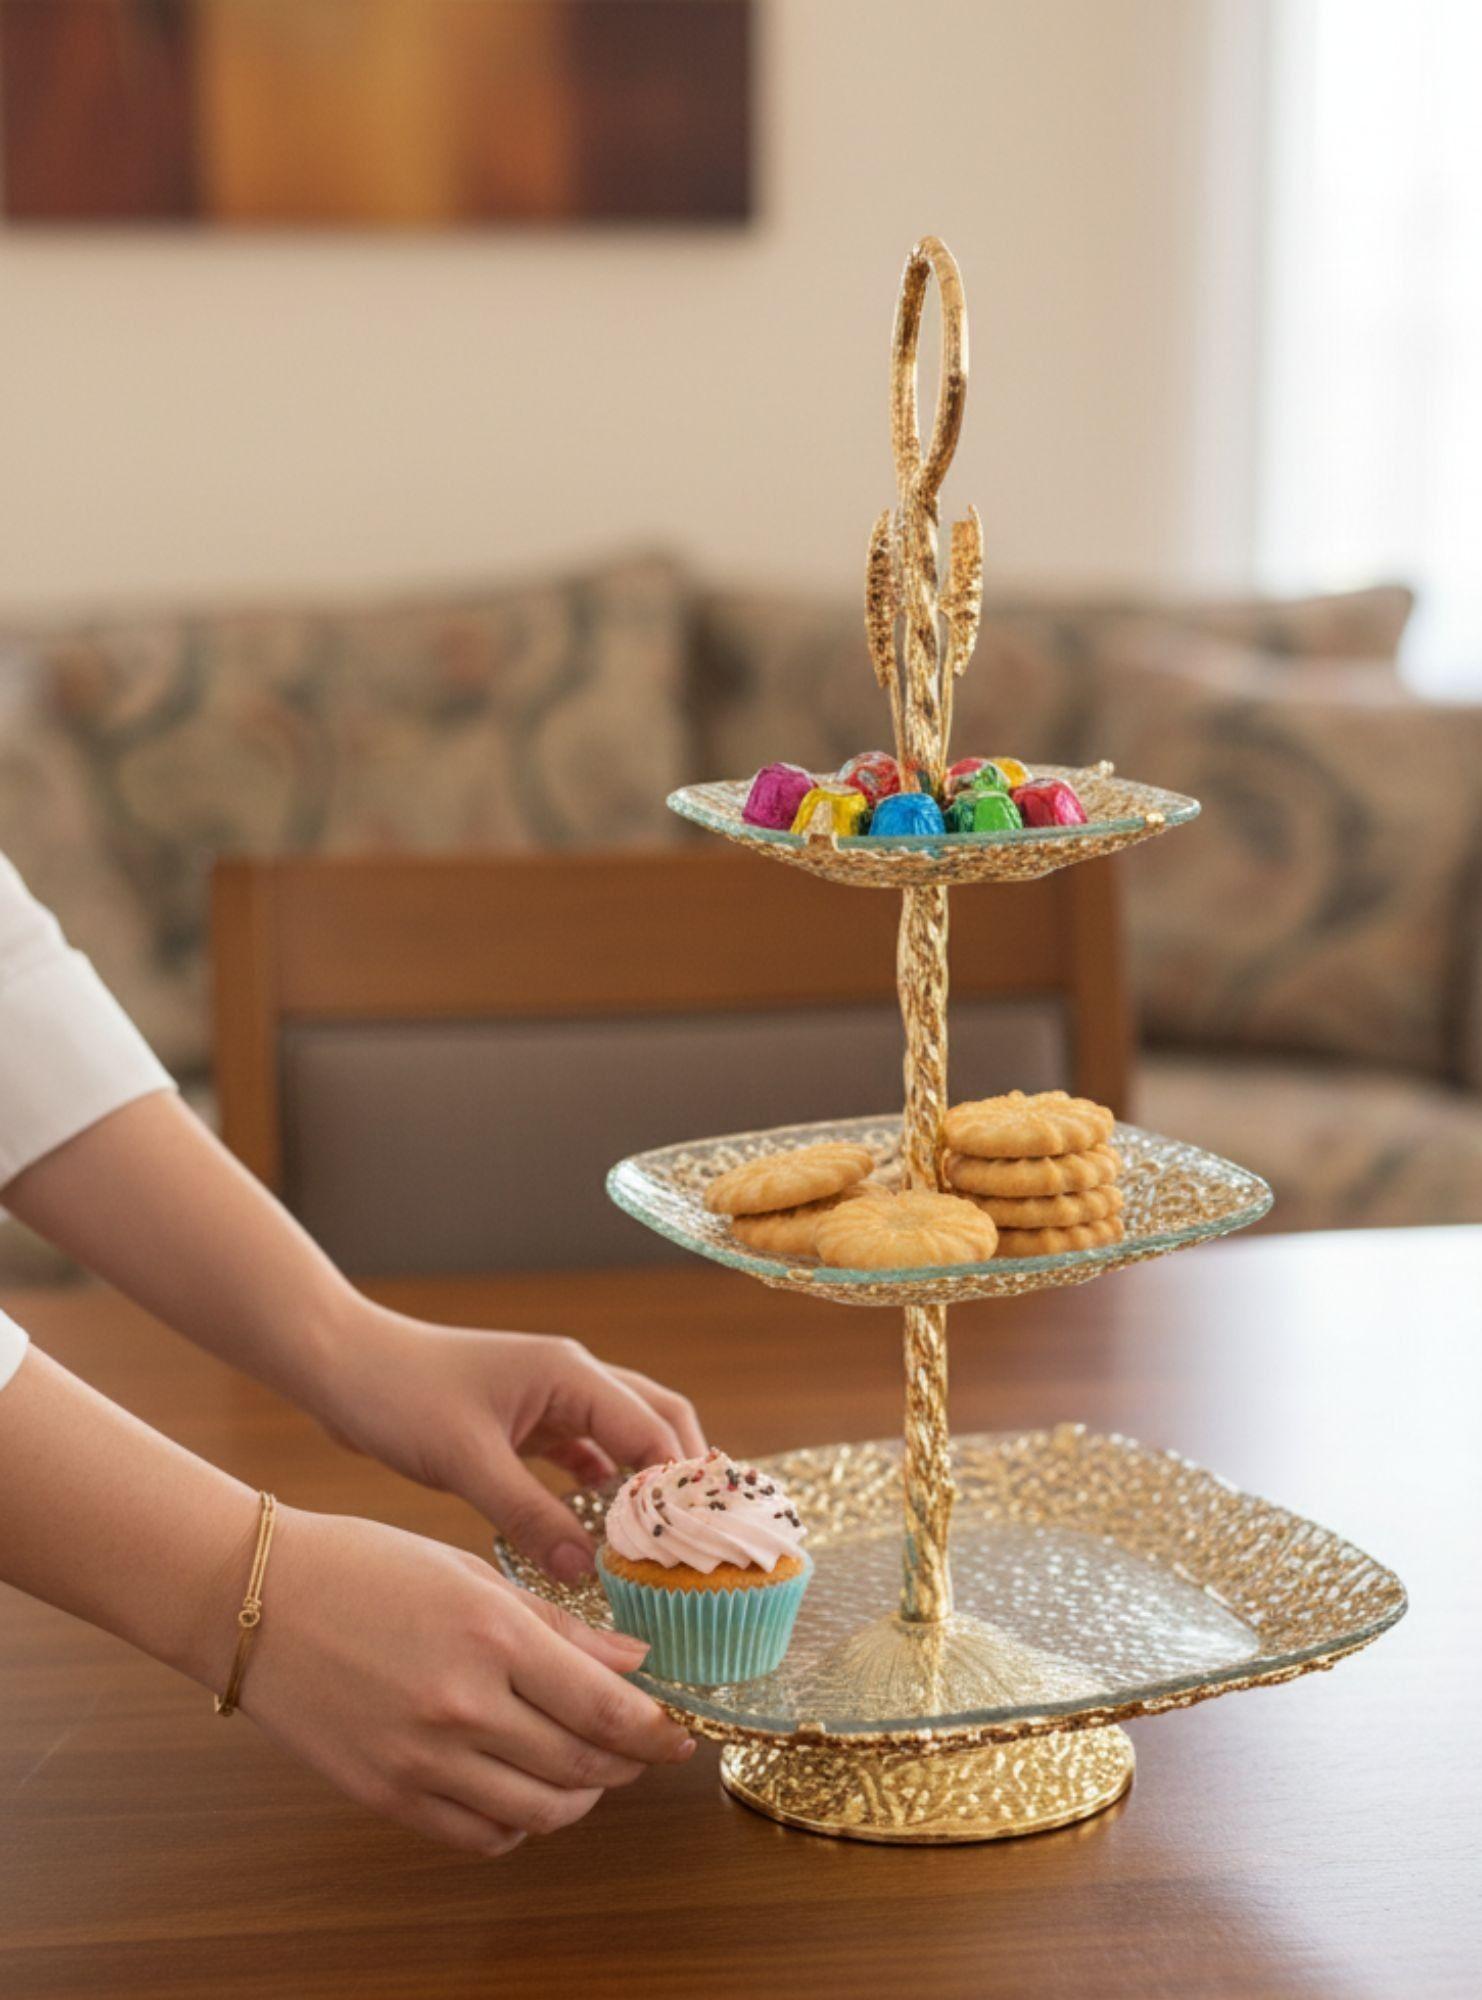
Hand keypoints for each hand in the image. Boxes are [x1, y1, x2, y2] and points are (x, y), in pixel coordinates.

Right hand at [246, 1506, 695, 1853]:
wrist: (256, 1601)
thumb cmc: (365, 1567)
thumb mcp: (472, 1574)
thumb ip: (557, 1626)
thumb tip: (631, 1664)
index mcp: (493, 1636)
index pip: (604, 1709)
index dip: (655, 1732)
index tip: (680, 1736)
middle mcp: (464, 1705)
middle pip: (580, 1766)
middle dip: (625, 1766)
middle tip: (640, 1753)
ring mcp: (422, 1759)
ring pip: (537, 1813)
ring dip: (578, 1801)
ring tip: (586, 1774)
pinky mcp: (385, 1796)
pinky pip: (478, 1835)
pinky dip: (516, 1825)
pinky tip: (522, 1793)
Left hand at [309, 1305, 706, 1581]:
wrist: (341, 1366)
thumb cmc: (399, 1396)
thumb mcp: (466, 1460)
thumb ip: (529, 1514)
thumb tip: (588, 1570)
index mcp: (571, 1374)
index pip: (653, 1429)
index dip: (680, 1486)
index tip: (694, 1543)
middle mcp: (572, 1379)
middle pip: (657, 1422)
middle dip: (681, 1478)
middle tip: (695, 1539)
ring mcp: (549, 1399)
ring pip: (622, 1439)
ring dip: (642, 1485)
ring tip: (657, 1545)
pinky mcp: (524, 1421)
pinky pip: (582, 1455)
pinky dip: (598, 1490)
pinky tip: (598, 1532)